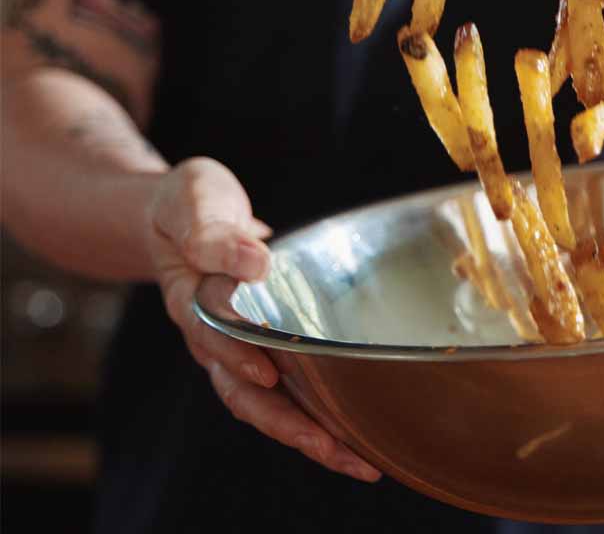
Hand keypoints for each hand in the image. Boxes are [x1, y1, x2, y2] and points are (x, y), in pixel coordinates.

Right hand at [145, 156, 379, 480]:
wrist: (187, 215)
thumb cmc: (190, 206)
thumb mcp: (193, 202)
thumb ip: (214, 232)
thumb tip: (254, 263)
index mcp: (193, 301)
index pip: (215, 335)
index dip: (239, 355)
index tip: (268, 370)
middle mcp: (214, 337)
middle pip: (244, 392)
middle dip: (288, 423)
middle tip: (332, 446)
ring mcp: (238, 347)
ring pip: (268, 403)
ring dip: (310, 432)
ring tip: (358, 458)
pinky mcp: (264, 345)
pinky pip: (288, 388)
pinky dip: (317, 413)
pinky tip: (356, 432)